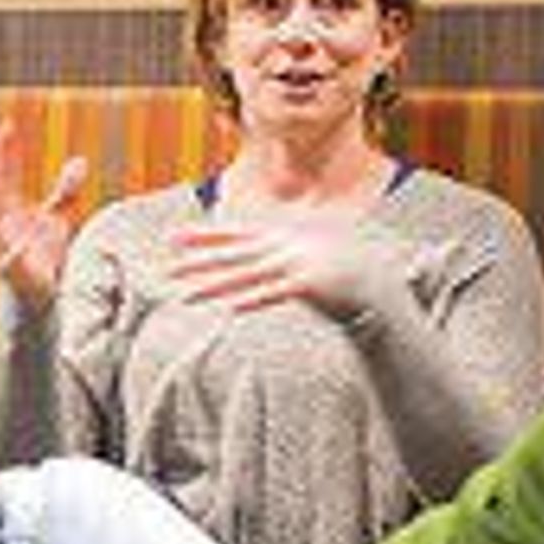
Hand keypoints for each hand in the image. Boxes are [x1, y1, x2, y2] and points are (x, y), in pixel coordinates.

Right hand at [0, 118, 88, 304]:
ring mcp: (3, 247)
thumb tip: (81, 161)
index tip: (6, 124)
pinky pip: (11, 264)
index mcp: (10, 209)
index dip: (5, 150)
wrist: (35, 297)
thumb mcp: (55, 219)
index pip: (5, 173)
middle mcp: (2, 225)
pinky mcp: (14, 274)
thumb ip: (65, 191)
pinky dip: (13, 258)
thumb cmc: (42, 256)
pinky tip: (15, 251)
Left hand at [163, 218, 365, 317]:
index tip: (172, 238)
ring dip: (214, 287)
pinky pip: (275, 293)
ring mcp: (294, 263)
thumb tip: (251, 266)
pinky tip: (231, 307)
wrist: (377, 281)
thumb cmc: (336, 273)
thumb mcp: (301, 257)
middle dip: (198, 263)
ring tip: (186, 297)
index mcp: (279, 239)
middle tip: (166, 271)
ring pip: (245, 276)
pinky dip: (253, 299)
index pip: (234, 236)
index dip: (203, 236)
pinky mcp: (309, 283)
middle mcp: (282, 247)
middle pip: (232, 256)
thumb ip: (275, 258)